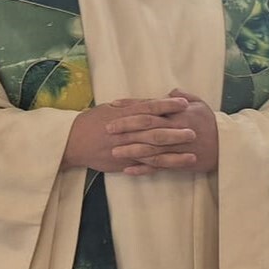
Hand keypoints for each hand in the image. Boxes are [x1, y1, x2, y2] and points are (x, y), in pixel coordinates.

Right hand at [61, 97, 190, 172]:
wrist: (73, 141)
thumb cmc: (94, 121)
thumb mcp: (112, 109)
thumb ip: (135, 105)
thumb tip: (156, 101)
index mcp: (124, 114)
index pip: (149, 108)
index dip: (167, 105)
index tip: (185, 103)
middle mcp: (126, 131)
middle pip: (154, 130)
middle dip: (175, 131)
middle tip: (195, 130)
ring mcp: (125, 148)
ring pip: (152, 151)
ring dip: (173, 153)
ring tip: (192, 154)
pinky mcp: (124, 162)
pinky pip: (144, 166)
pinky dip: (160, 167)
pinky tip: (174, 168)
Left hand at [106, 88, 218, 174]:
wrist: (229, 146)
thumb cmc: (212, 123)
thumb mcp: (200, 104)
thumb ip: (183, 96)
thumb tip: (168, 92)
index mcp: (179, 113)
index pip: (151, 106)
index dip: (131, 106)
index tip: (114, 105)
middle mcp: (177, 129)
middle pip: (148, 126)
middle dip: (126, 127)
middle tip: (108, 128)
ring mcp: (178, 147)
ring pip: (151, 148)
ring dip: (131, 150)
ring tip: (113, 151)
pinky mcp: (181, 163)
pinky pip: (160, 166)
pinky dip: (143, 169)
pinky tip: (128, 170)